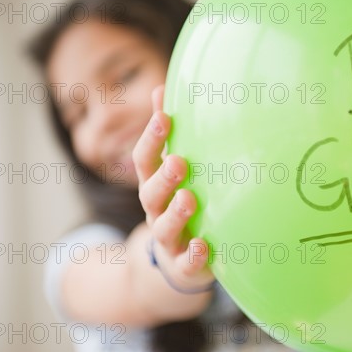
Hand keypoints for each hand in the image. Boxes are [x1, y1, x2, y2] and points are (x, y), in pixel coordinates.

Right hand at [132, 85, 213, 290]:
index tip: (164, 117)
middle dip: (163, 176)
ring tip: (189, 197)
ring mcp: (170, 240)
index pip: (146, 160)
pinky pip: (187, 262)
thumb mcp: (171, 170)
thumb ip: (168, 135)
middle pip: (151, 193)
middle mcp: (156, 211)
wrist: (174, 263)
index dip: (152, 139)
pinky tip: (204, 245)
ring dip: (176, 213)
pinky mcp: (185, 265)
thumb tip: (163, 86)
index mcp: (154, 185)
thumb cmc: (178, 205)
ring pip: (164, 227)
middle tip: (179, 161)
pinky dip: (194, 255)